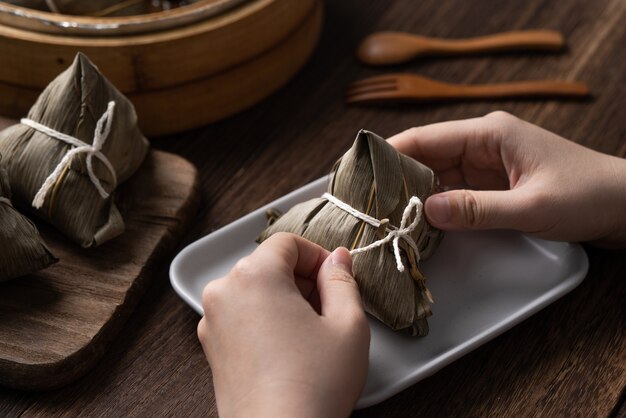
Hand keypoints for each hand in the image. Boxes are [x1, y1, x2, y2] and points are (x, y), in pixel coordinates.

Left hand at [197, 232, 369, 417]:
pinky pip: (241, 315)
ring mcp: (212, 321)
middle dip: (302, 278)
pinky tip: (289, 347)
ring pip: (254, 290)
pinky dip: (265, 318)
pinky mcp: (211, 348)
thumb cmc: (314, 384)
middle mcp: (224, 292)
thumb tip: (338, 259)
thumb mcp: (347, 324)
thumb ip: (343, 280)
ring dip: (284, 298)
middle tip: (329, 307)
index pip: (287, 243)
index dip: (318, 255)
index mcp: (254, 275)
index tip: (336, 277)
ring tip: (310, 332)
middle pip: (268, 264)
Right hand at [388, 111, 625, 245]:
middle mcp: (482, 145)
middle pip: (425, 158)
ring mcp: (486, 166)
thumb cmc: (589, 194)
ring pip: (436, 178)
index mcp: (489, 134)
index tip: (360, 173)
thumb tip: (426, 212)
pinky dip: (435, 208)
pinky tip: (418, 224)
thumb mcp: (532, 206)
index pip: (425, 138)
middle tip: (367, 205)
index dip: (389, 153)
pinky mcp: (492, 186)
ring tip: (385, 217)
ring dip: (413, 197)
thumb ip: (478, 210)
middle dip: (396, 180)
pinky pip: (454, 194)